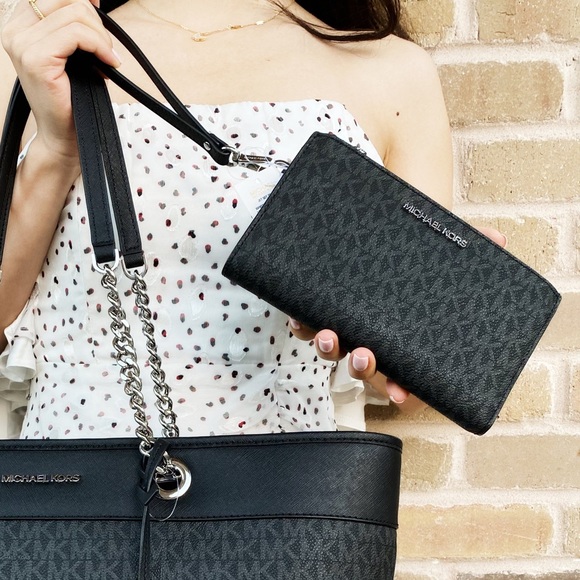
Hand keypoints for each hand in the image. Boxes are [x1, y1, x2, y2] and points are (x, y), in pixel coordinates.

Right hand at [1, 0, 120, 158]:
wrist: (64, 132)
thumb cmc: (72, 95)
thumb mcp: (74, 52)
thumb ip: (77, 23)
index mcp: (19, 24)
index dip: (83, 2)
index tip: (100, 15)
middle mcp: (14, 30)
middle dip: (94, 21)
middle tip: (107, 49)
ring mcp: (22, 44)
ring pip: (74, 14)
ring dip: (100, 36)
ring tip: (108, 58)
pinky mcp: (36, 59)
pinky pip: (76, 35)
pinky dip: (99, 46)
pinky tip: (109, 63)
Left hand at [289, 226, 507, 409]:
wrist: (381, 229)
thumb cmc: (417, 251)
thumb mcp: (444, 248)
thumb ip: (470, 244)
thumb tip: (497, 239)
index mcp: (403, 338)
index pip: (405, 374)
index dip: (402, 390)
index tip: (401, 395)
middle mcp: (373, 336)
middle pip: (365, 365)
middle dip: (363, 368)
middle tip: (365, 357)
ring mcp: (346, 323)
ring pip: (335, 349)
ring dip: (331, 348)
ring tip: (330, 336)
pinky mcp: (322, 306)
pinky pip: (308, 323)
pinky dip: (302, 324)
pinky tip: (299, 316)